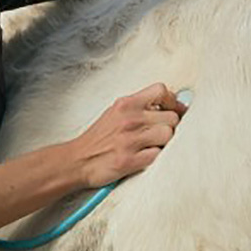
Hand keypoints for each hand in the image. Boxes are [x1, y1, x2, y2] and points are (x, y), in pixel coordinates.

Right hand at [66, 83, 188, 188]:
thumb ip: (140, 106)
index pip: (161, 90)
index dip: (172, 101)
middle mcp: (129, 119)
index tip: (173, 110)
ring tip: (151, 146)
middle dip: (170, 127)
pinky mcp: (129, 160)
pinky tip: (144, 157)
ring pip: (168, 135)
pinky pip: (158, 155)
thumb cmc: (99, 138)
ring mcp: (129, 140)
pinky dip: (155, 157)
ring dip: (164, 143)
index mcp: (126, 104)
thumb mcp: (116, 112)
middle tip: (159, 134)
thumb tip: (171, 104)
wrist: (77, 160)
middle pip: (171, 117)